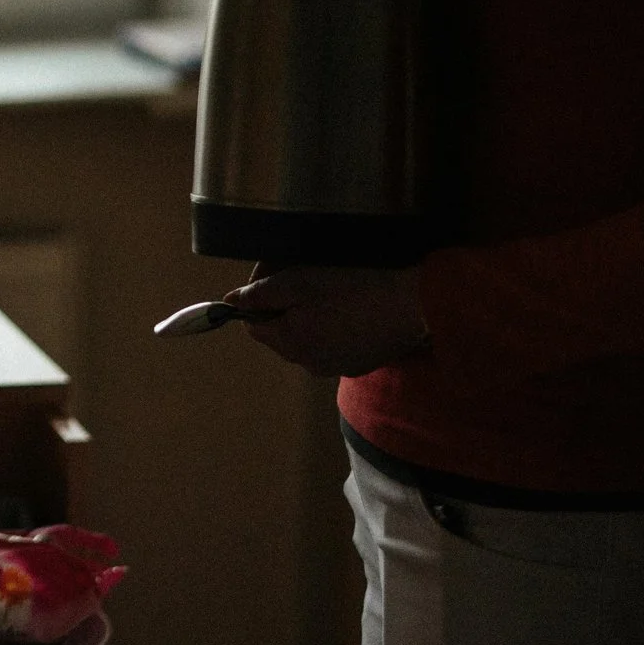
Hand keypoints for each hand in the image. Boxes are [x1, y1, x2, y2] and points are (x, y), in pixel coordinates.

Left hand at [225, 266, 427, 376]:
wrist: (413, 306)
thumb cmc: (355, 288)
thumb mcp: (300, 281)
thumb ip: (260, 293)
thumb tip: (230, 301)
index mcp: (291, 343)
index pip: (253, 325)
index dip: (259, 299)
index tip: (276, 277)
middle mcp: (310, 363)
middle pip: (280, 334)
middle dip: (284, 308)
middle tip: (305, 279)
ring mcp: (336, 367)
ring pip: (306, 340)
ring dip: (309, 318)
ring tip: (331, 292)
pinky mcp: (359, 364)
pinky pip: (333, 345)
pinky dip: (334, 328)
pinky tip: (350, 308)